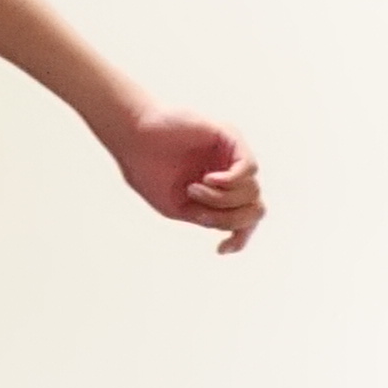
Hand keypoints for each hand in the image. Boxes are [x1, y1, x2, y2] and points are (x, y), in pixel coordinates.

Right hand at [111, 106, 263, 253]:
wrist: (131, 138)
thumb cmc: (148, 170)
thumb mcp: (180, 208)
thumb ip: (209, 219)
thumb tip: (236, 228)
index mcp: (219, 191)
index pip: (247, 218)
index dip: (241, 238)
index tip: (220, 250)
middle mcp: (230, 173)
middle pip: (255, 208)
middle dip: (230, 219)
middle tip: (200, 214)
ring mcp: (231, 155)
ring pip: (252, 191)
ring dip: (221, 199)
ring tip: (193, 189)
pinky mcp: (230, 137)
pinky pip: (249, 168)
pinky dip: (231, 181)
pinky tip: (208, 179)